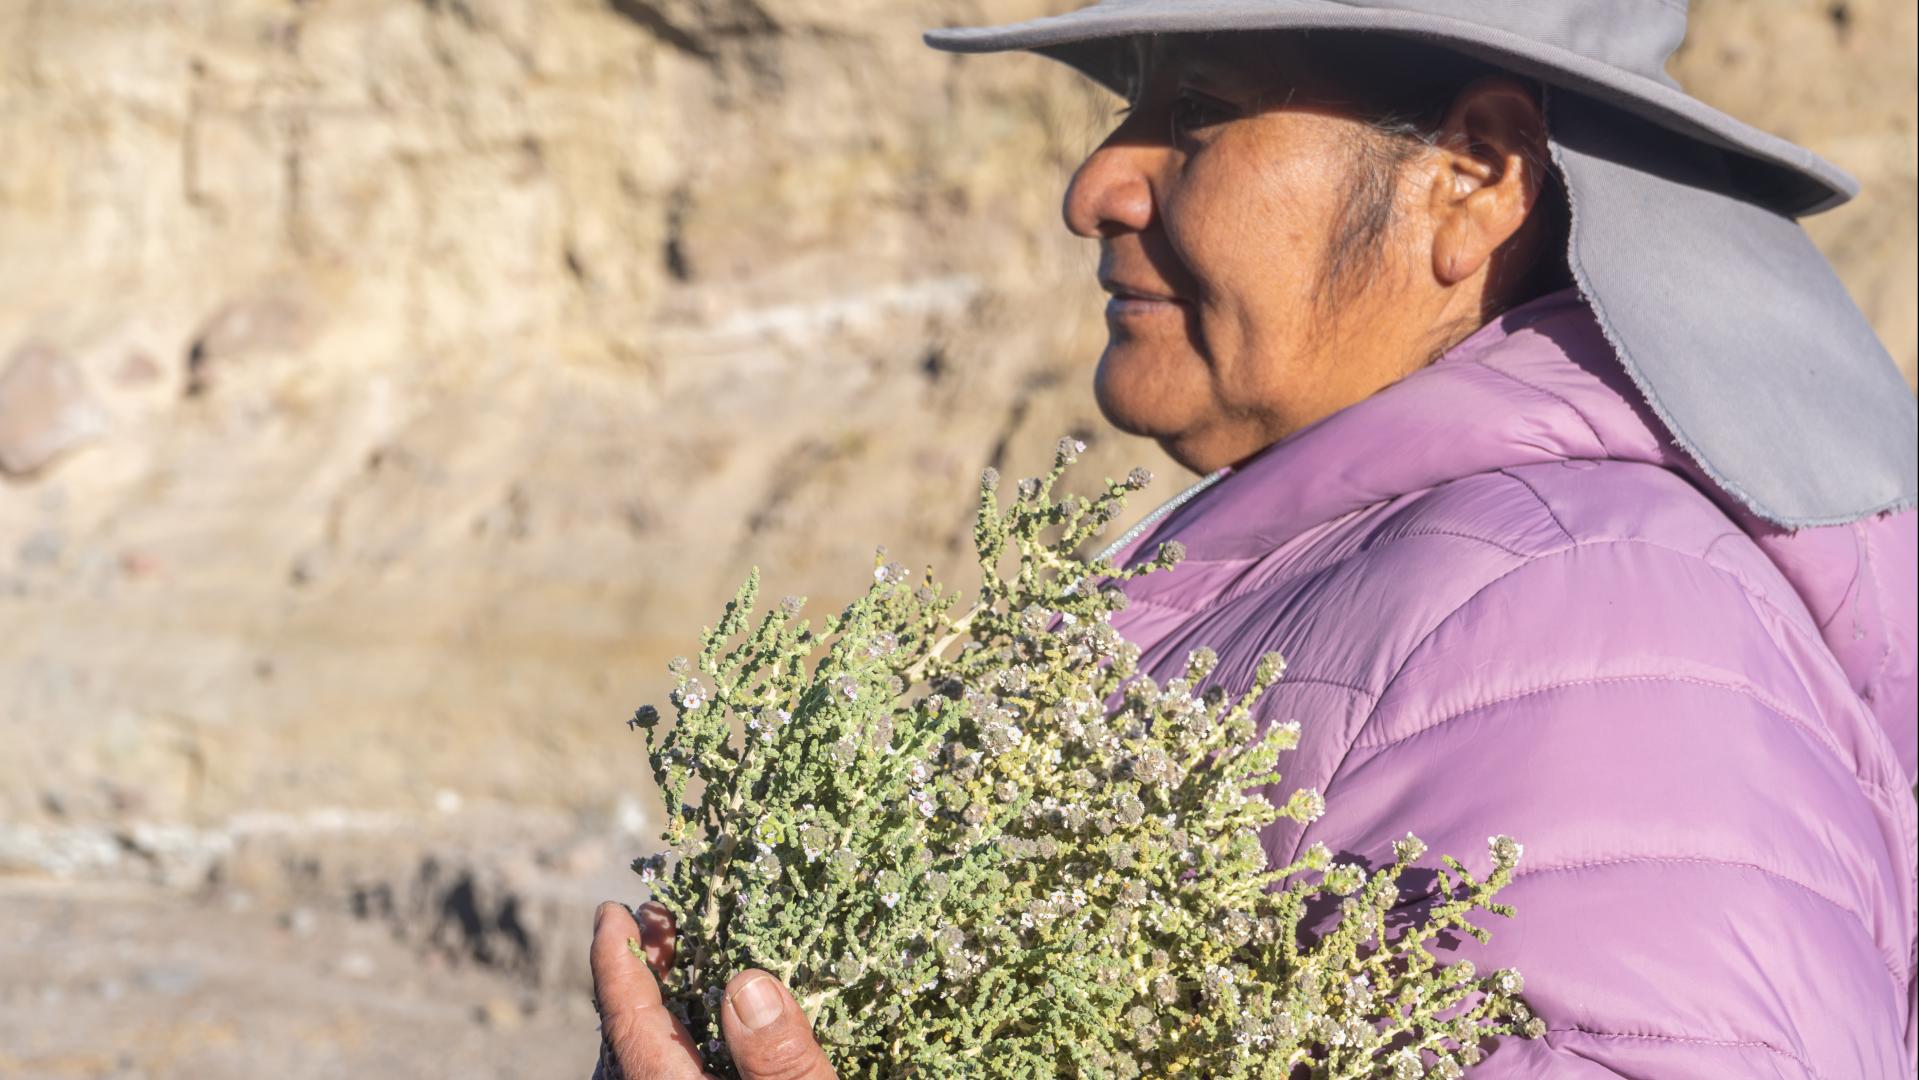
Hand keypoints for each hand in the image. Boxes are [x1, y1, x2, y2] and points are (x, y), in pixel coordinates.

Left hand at [590, 900, 837, 1079]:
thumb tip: (749, 982)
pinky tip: (712, 1018)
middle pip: (630, 1029)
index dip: (617, 961)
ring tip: (681, 955)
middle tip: (659, 918)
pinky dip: (681, 1032)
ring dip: (664, 999)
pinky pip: (670, 1067)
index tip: (612, 912)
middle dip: (642, 968)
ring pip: (649, 1051)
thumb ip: (779, 1058)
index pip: (628, 1020)